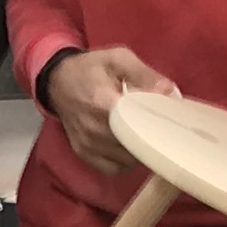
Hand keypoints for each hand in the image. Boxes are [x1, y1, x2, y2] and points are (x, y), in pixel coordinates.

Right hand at [44, 45, 173, 173]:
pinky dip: (124, 162)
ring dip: (139, 152)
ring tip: (145, 136)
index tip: (168, 120)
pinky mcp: (83, 153)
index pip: (137, 123)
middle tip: (161, 129)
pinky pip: (112, 168)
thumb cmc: (91, 68)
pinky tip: (129, 148)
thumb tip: (169, 92)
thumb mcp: (118, 58)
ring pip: (125, 160)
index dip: (156, 124)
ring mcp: (87, 144)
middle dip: (150, 139)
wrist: (58, 81)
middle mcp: (93, 128)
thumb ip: (144, 74)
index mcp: (102, 102)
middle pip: (133, 145)